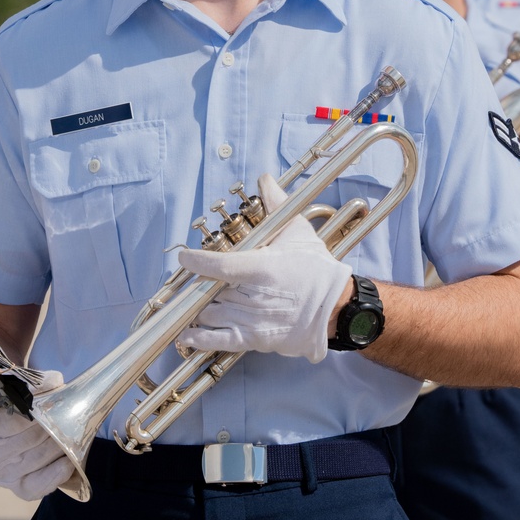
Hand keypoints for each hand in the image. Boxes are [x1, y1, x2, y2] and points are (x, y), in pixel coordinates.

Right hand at [0, 369, 76, 500]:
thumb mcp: (1, 392)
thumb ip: (26, 384)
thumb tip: (55, 381)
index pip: (14, 420)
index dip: (37, 406)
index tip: (55, 389)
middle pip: (32, 438)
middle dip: (55, 422)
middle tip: (72, 408)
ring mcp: (4, 475)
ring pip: (40, 458)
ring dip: (62, 442)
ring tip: (77, 428)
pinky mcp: (17, 488)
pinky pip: (39, 486)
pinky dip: (56, 475)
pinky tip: (70, 463)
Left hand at [179, 174, 351, 362]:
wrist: (336, 307)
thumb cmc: (315, 268)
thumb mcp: (298, 231)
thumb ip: (276, 204)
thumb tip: (264, 178)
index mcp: (264, 268)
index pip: (221, 267)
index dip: (198, 263)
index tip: (184, 257)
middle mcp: (255, 297)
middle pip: (212, 291)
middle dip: (200, 285)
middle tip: (193, 279)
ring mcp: (254, 320)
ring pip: (212, 313)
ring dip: (199, 308)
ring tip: (189, 302)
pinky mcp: (255, 340)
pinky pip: (220, 341)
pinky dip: (200, 339)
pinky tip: (186, 334)